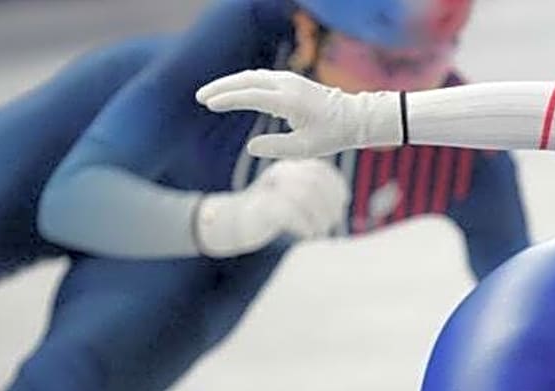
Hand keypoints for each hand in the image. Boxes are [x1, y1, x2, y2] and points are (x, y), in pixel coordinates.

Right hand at [194, 158, 348, 256]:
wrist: (236, 221)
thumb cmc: (273, 212)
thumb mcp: (297, 198)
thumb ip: (318, 195)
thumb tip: (343, 202)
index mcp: (291, 167)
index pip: (322, 170)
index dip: (337, 188)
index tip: (341, 206)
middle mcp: (280, 173)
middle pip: (315, 182)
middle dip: (330, 205)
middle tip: (332, 222)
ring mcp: (269, 189)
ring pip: (304, 196)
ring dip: (320, 219)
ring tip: (320, 232)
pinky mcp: (262, 208)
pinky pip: (290, 213)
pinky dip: (306, 227)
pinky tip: (308, 235)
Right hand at [196, 69, 403, 157]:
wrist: (355, 117)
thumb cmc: (332, 135)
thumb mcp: (306, 149)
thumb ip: (277, 148)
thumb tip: (251, 147)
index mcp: (289, 101)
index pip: (250, 95)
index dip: (228, 99)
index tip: (209, 104)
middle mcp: (287, 85)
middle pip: (245, 80)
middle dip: (221, 88)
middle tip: (199, 96)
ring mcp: (289, 80)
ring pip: (251, 77)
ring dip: (230, 83)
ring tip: (210, 95)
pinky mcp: (290, 80)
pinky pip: (260, 78)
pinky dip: (243, 83)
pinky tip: (233, 93)